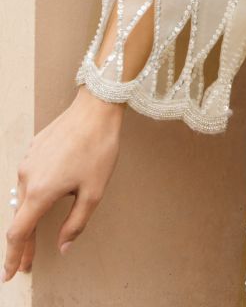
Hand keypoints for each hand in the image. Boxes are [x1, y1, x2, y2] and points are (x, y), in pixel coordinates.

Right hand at [2, 87, 124, 282]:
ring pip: (23, 198)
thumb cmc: (98, 149)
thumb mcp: (93, 192)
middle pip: (20, 218)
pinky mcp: (33, 149)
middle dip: (23, 244)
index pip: (19, 233)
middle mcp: (27, 177)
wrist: (95, 109)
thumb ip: (76, 223)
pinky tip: (42, 201)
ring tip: (34, 238)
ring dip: (28, 219)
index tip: (9, 274)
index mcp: (40, 192)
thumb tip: (63, 246)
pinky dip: (32, 197)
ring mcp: (28, 161)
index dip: (13, 256)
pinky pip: (29, 179)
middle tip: (27, 263)